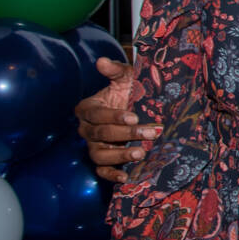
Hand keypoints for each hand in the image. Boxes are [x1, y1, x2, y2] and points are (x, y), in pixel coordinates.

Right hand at [75, 59, 158, 180]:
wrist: (142, 107)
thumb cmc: (132, 90)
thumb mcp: (127, 78)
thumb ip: (115, 70)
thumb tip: (102, 61)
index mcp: (88, 108)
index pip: (96, 114)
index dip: (113, 116)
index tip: (134, 117)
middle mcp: (87, 129)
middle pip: (100, 135)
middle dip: (126, 134)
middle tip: (151, 132)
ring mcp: (94, 145)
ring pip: (99, 154)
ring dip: (120, 156)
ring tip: (141, 153)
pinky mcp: (104, 160)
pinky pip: (101, 170)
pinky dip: (111, 175)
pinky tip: (126, 178)